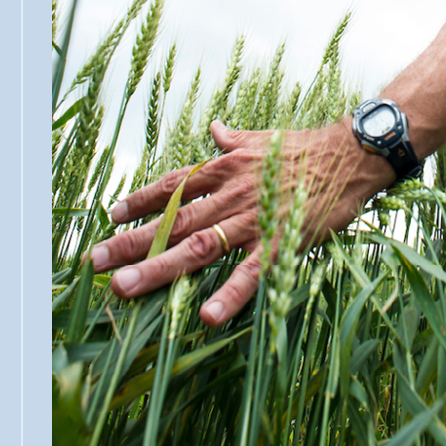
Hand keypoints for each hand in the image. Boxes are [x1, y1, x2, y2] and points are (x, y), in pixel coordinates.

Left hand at [89, 119, 393, 326]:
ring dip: (158, 269)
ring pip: (198, 248)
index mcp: (225, 169)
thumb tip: (213, 128)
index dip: (140, 202)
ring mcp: (253, 220)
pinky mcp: (281, 242)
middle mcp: (231, 194)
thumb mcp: (262, 139)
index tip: (110, 216)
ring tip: (125, 288)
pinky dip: (229, 295)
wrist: (350, 154)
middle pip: (173, 221)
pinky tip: (205, 317)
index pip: (173, 186)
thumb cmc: (305, 148)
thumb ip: (232, 140)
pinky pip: (251, 273)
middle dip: (131, 242)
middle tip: (95, 261)